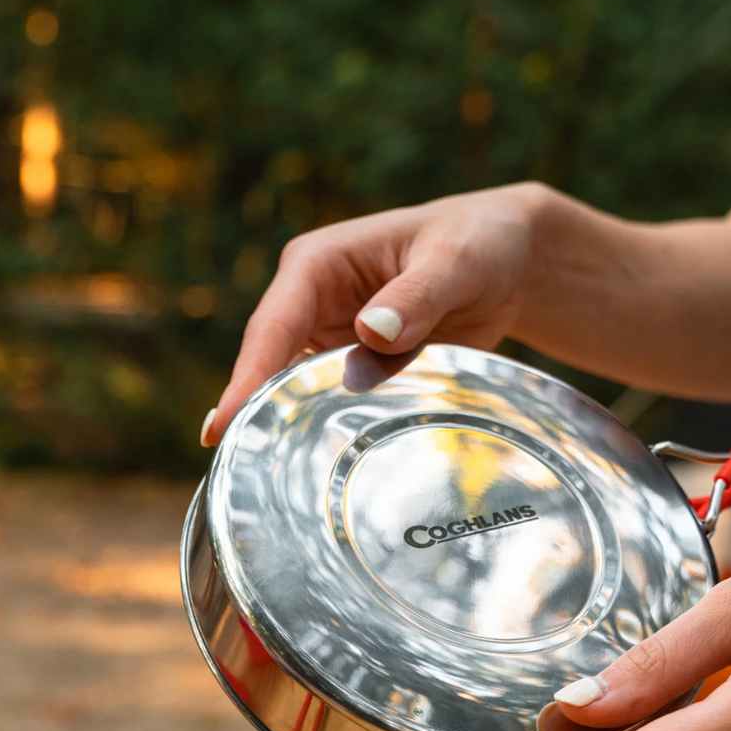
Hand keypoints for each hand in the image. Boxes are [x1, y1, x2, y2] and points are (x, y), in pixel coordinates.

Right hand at [201, 183, 546, 443]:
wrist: (506, 263)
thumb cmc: (477, 243)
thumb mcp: (454, 262)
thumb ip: (417, 295)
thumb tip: (372, 331)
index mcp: (317, 265)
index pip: (273, 326)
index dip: (247, 377)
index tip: (223, 426)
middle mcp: (312, 302)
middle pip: (270, 366)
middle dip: (253, 414)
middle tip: (237, 474)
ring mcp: (331, 338)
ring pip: (296, 390)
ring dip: (287, 430)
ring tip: (267, 487)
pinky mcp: (356, 367)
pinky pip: (333, 403)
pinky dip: (328, 433)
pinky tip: (319, 475)